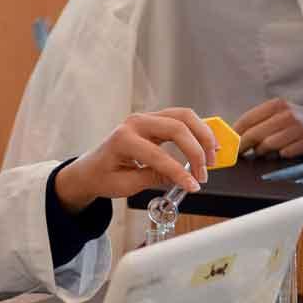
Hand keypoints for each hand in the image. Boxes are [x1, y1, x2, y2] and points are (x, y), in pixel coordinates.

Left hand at [54, 108, 216, 212]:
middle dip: (196, 151)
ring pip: (184, 116)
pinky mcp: (154, 120)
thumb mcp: (126, 184)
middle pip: (177, 127)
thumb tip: (183, 179)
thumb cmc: (103, 177)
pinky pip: (181, 118)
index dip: (180, 172)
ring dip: (202, 136)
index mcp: (123, 139)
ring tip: (212, 158)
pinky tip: (207, 145)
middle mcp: (135, 122)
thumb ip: (154, 178)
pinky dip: (197, 130)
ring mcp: (145, 118)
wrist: (90, 169)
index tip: (194, 186)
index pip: (158, 155)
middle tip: (204, 173)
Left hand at [234, 98, 302, 157]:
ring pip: (268, 145)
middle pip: (255, 134)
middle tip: (239, 153)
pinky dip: (281, 155)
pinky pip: (285, 153)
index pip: (248, 119)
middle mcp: (288, 114)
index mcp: (276, 105)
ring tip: (264, 151)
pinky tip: (283, 151)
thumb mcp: (278, 113)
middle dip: (243, 145)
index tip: (228, 143)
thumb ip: (258, 121)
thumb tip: (234, 135)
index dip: (234, 133)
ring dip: (262, 152)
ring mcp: (299, 128)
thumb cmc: (296, 120)